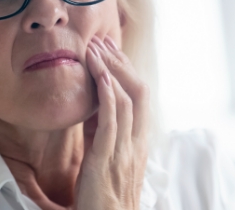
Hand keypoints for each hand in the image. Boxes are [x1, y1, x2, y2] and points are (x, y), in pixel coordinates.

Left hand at [75, 35, 149, 209]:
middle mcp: (136, 144)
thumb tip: (94, 107)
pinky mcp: (107, 160)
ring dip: (110, 70)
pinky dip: (107, 95)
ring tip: (95, 49)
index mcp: (138, 143)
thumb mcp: (104, 157)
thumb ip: (102, 132)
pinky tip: (100, 76)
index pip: (140, 97)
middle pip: (139, 92)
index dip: (127, 70)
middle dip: (121, 63)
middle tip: (103, 41)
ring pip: (127, 101)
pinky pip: (111, 122)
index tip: (110, 50)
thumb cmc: (102, 196)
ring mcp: (124, 151)